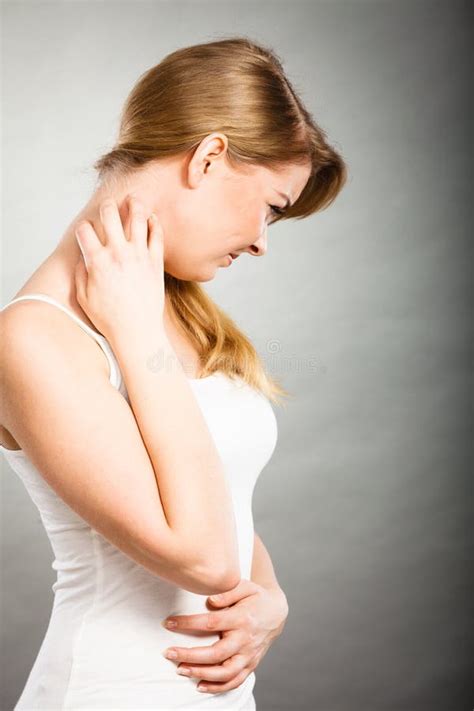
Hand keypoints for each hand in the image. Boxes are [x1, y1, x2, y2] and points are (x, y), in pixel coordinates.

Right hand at [74, 196, 164, 340]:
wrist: (137, 331)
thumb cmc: (109, 318)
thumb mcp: (84, 297)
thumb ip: (80, 274)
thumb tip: (83, 259)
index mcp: (97, 262)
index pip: (84, 230)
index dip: (82, 228)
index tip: (86, 232)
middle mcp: (118, 253)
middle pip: (109, 214)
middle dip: (106, 206)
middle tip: (108, 206)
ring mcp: (139, 255)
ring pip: (137, 217)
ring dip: (134, 204)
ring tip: (133, 200)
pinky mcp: (156, 261)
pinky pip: (157, 234)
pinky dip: (154, 222)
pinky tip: (151, 219)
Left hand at [162, 579, 288, 693]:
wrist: (277, 613)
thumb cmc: (256, 597)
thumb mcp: (245, 586)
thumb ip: (228, 590)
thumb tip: (210, 600)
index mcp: (242, 618)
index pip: (212, 623)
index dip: (188, 624)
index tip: (169, 623)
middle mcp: (245, 639)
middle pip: (216, 653)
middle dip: (190, 655)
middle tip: (169, 653)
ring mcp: (249, 655)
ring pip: (225, 673)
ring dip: (201, 674)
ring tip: (180, 670)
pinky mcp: (251, 664)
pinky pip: (235, 681)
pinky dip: (218, 687)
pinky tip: (200, 685)